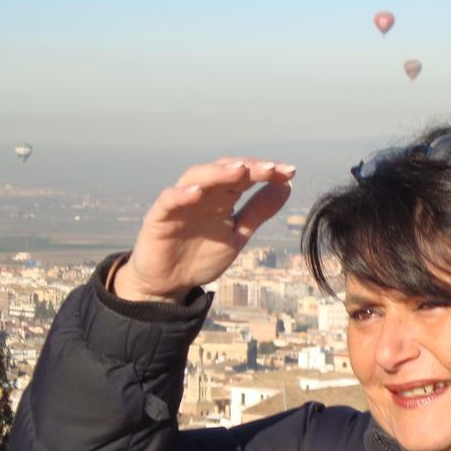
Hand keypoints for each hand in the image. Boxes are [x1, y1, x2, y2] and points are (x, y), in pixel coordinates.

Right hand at [114, 158, 294, 302]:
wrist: (169, 283)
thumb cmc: (201, 256)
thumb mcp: (237, 235)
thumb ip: (258, 212)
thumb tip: (286, 186)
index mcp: (223, 198)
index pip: (246, 176)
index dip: (267, 172)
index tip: (290, 172)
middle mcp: (203, 194)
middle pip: (225, 171)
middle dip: (248, 167)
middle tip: (271, 168)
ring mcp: (181, 202)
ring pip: (197, 177)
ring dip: (218, 172)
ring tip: (239, 170)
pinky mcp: (160, 216)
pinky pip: (169, 200)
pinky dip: (181, 194)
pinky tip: (196, 192)